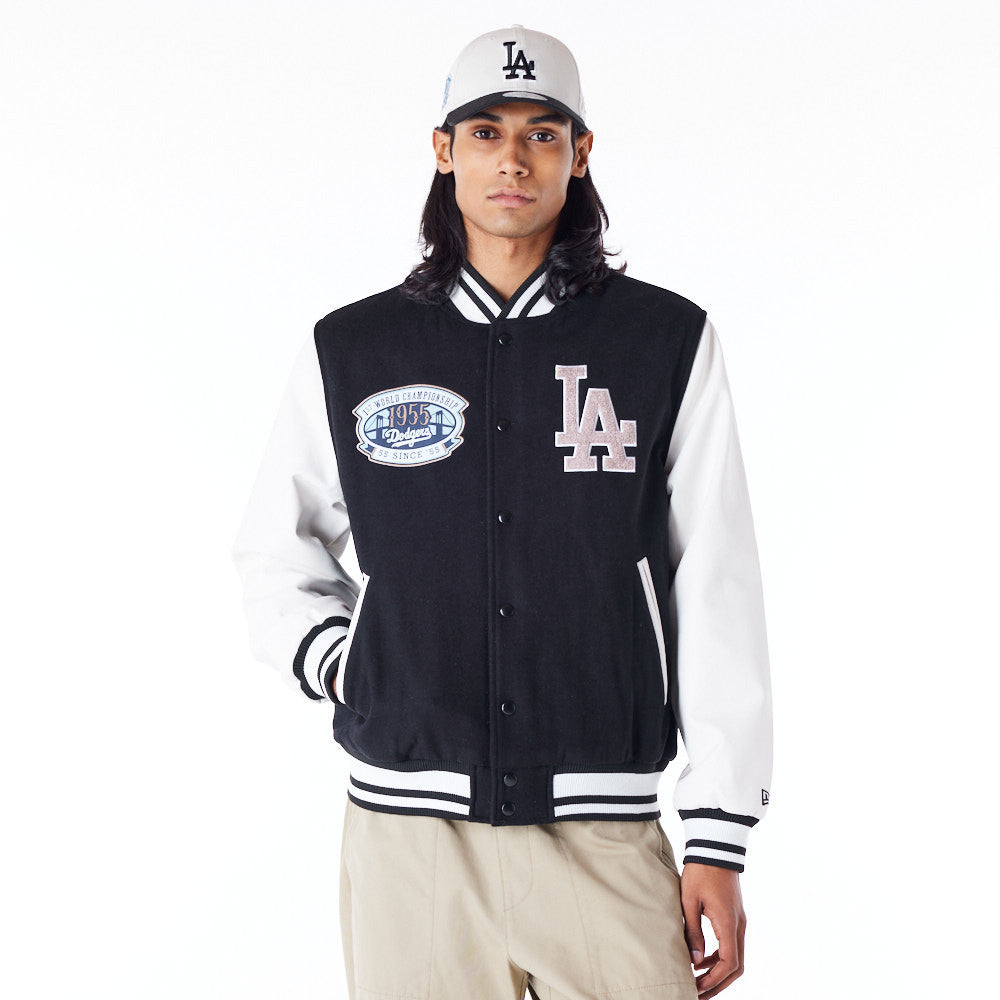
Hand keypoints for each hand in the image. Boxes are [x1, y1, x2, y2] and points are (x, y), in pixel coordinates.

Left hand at [680, 862, 745, 997]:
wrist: (715, 847)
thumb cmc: (700, 871)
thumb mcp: (689, 900)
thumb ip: (692, 931)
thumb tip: (694, 961)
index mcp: (728, 923)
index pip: (729, 963)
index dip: (714, 980)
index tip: (696, 988)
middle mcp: (738, 925)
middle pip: (736, 966)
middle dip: (718, 984)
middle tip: (698, 994)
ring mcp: (738, 921)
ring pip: (735, 957)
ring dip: (718, 972)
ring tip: (697, 982)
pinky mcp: (734, 916)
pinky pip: (731, 944)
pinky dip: (718, 957)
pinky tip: (701, 960)